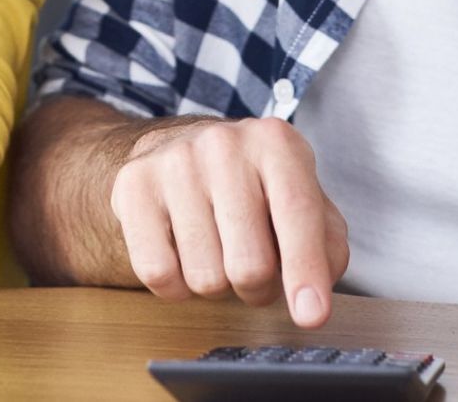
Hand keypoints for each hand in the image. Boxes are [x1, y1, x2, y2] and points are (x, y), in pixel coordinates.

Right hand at [110, 117, 350, 328]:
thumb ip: (325, 244)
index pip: (297, 215)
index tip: (311, 315)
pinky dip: (176, 285)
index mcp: (276, 142)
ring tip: (216, 250)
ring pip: (204, 279)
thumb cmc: (250, 185)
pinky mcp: (132, 186)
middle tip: (254, 269)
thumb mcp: (300, 198)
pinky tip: (182, 254)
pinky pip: (158, 274)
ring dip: (217, 286)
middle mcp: (223, 144)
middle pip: (250, 265)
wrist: (173, 150)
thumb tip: (313, 295)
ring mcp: (174, 162)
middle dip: (258, 289)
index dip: (306, 271)